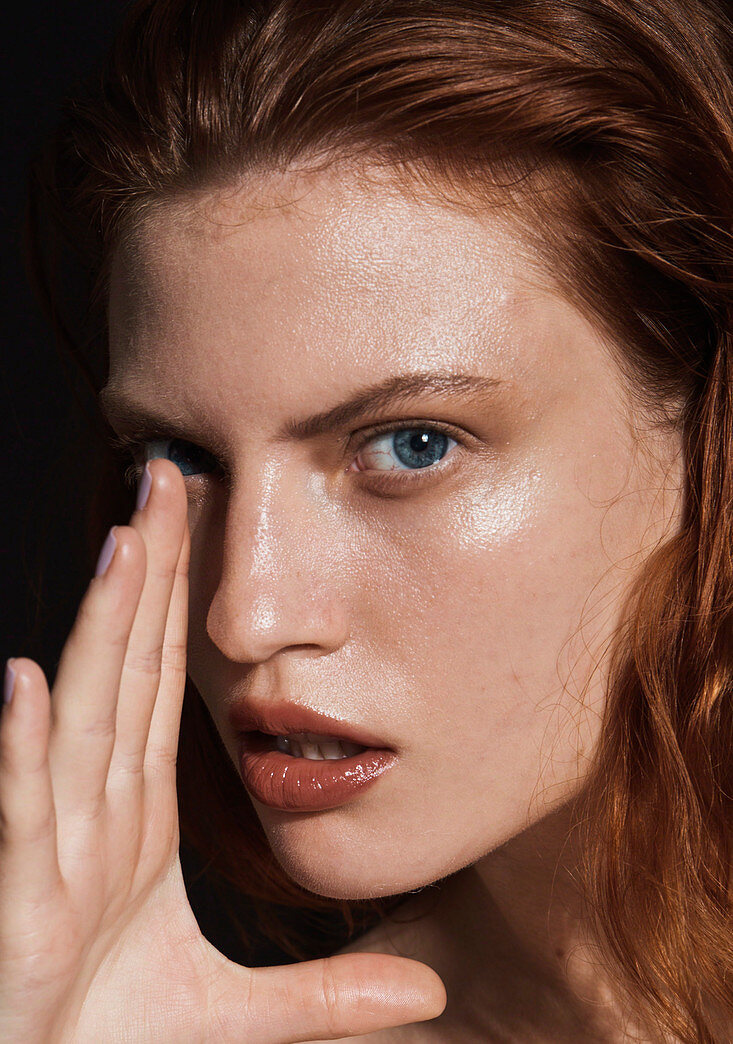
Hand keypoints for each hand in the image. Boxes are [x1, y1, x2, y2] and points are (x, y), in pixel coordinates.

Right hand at [0, 458, 445, 1042]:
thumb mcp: (234, 1018)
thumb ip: (327, 997)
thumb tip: (430, 990)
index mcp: (136, 823)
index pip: (158, 688)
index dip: (173, 605)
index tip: (196, 523)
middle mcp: (95, 816)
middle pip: (124, 672)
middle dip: (142, 576)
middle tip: (163, 479)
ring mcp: (57, 853)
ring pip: (81, 720)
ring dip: (95, 630)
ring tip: (121, 544)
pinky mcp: (23, 908)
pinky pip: (26, 816)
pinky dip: (26, 753)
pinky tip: (28, 683)